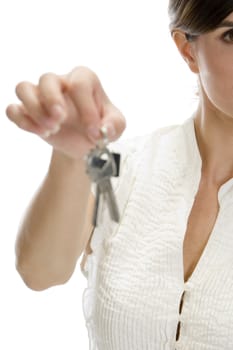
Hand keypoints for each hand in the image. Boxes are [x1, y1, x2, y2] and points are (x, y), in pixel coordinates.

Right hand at [6, 66, 125, 159]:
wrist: (84, 142)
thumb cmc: (100, 126)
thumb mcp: (116, 126)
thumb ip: (115, 125)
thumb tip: (104, 130)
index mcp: (84, 80)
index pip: (80, 84)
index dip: (87, 110)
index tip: (94, 132)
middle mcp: (60, 83)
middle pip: (46, 78)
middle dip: (52, 101)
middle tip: (60, 121)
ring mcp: (41, 96)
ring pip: (23, 88)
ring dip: (34, 110)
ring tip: (50, 130)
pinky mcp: (28, 111)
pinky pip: (13, 109)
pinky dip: (21, 120)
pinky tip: (39, 132)